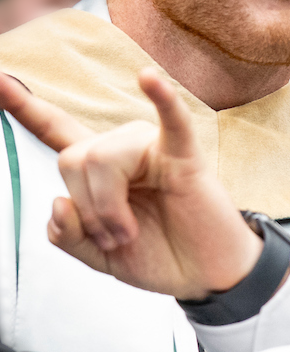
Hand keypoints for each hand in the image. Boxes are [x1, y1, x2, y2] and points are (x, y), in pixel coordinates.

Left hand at [0, 68, 262, 298]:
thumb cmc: (158, 254)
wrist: (203, 273)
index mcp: (100, 169)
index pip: (57, 130)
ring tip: (131, 233)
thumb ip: (67, 234)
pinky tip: (149, 78)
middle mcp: (124, 150)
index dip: (26, 107)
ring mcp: (154, 149)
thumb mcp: (97, 255)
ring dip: (109, 210)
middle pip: (75, 156)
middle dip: (86, 208)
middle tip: (114, 237)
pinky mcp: (184, 156)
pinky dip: (162, 98)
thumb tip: (58, 202)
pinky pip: (172, 120)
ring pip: (103, 158)